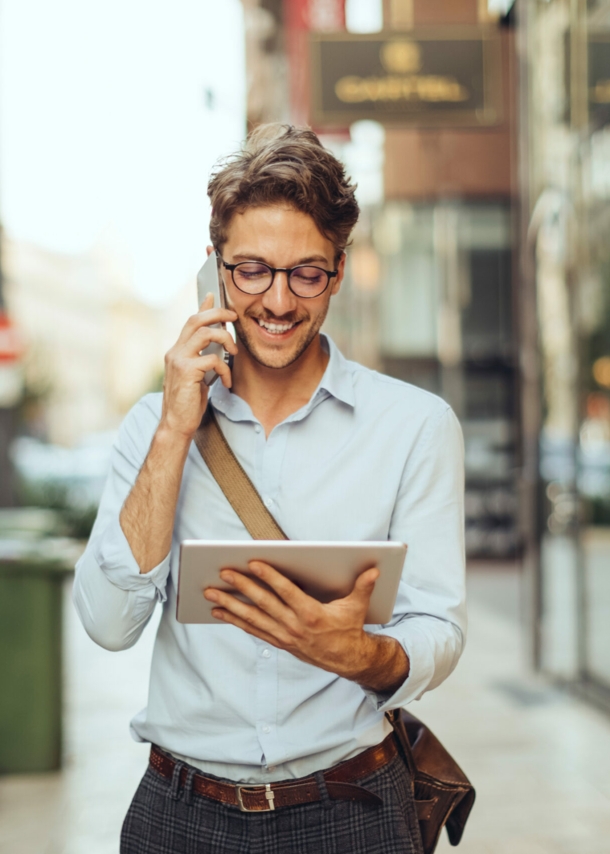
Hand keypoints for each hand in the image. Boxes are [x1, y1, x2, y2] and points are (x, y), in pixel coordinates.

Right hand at [160, 293, 237, 439]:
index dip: (203, 307)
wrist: (176, 424)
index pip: (190, 322)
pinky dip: (225, 369)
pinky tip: (226, 381)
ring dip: (225, 339)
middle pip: (197, 320)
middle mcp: (175, 351)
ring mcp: (178, 360)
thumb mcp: (197, 376)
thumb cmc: (187, 403)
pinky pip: (213, 359)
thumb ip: (202, 359)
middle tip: (234, 318)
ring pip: (205, 333)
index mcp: (177, 351)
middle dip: (218, 314)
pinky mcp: (186, 371)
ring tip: (234, 353)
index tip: (213, 295)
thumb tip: (217, 348)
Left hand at [204, 562, 409, 691]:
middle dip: (241, 587)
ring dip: (230, 605)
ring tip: (211, 594)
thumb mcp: (358, 606)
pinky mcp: (280, 642)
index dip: (268, 576)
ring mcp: (284, 636)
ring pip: (252, 618)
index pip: (285, 591)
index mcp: (311, 614)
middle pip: (263, 603)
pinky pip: (253, 630)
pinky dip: (235, 621)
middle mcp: (294, 626)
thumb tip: (374, 569)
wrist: (348, 660)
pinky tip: (220, 612)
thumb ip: (363, 586)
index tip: (252, 562)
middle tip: (223, 573)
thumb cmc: (350, 628)